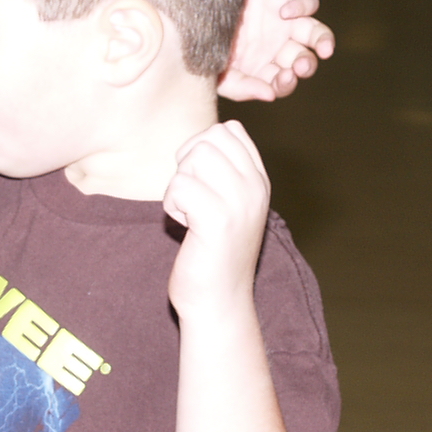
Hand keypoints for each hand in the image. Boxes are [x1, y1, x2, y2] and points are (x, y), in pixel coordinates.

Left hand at [163, 119, 270, 321]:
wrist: (219, 301)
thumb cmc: (214, 252)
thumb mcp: (229, 203)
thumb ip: (223, 171)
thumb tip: (202, 139)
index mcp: (260, 180)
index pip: (230, 130)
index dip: (202, 146)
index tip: (200, 179)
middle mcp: (255, 188)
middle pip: (208, 140)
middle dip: (187, 165)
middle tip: (192, 198)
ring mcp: (239, 203)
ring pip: (191, 161)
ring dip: (178, 187)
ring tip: (190, 214)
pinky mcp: (217, 221)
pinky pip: (178, 188)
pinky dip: (171, 207)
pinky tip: (186, 228)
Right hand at [216, 0, 333, 102]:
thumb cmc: (201, 39)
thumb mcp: (216, 70)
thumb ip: (242, 87)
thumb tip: (270, 95)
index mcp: (263, 67)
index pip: (283, 82)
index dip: (286, 83)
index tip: (282, 79)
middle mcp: (278, 46)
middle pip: (303, 60)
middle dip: (305, 65)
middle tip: (299, 66)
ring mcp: (286, 21)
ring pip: (315, 33)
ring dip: (322, 43)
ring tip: (324, 49)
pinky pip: (308, 2)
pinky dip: (302, 7)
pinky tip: (285, 13)